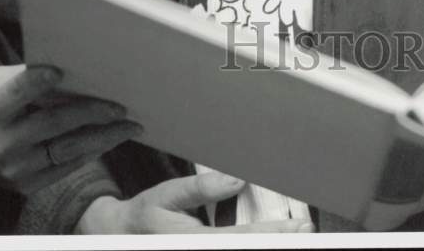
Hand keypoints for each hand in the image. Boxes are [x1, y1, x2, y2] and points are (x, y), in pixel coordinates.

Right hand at [0, 64, 142, 193]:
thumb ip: (28, 76)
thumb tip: (73, 64)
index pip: (17, 93)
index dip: (38, 81)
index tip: (60, 70)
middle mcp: (2, 143)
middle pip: (54, 122)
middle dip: (92, 112)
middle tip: (122, 105)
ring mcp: (15, 168)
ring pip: (68, 149)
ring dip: (104, 136)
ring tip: (131, 126)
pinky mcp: (27, 185)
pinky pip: (67, 166)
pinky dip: (93, 151)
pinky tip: (111, 139)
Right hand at [76, 171, 314, 233]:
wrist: (117, 238)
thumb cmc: (144, 215)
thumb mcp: (167, 195)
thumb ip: (200, 189)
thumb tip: (236, 180)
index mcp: (192, 240)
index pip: (242, 239)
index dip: (273, 235)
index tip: (299, 227)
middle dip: (278, 245)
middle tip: (306, 233)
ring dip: (268, 248)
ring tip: (294, 237)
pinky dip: (252, 248)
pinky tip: (266, 241)